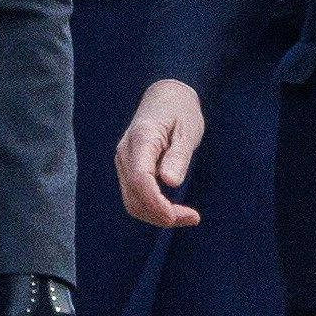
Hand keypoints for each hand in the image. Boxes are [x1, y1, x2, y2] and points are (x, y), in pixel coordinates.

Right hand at [116, 80, 205, 228]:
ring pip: (132, 201)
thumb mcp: (188, 130)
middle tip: (192, 218)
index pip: (140, 179)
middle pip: (133, 196)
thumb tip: (170, 183)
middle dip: (160, 215)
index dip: (156, 203)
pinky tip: (173, 209)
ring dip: (156, 215)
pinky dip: (153, 208)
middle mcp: (125, 153)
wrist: (165, 97)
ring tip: (186, 216)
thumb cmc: (180, 111)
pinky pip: (135, 196)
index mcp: (141, 139)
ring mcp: (123, 163)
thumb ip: (178, 156)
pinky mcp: (128, 170)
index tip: (179, 216)